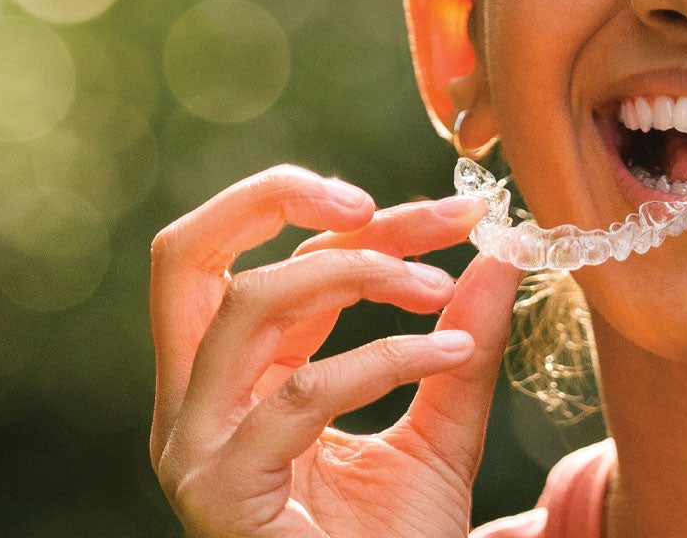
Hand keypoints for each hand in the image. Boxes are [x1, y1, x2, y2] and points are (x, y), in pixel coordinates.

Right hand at [150, 165, 521, 537]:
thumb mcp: (441, 435)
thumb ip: (462, 346)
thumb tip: (501, 250)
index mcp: (240, 378)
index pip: (281, 258)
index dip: (371, 218)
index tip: (465, 209)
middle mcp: (198, 403)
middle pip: (185, 255)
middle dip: (270, 196)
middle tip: (373, 197)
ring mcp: (196, 447)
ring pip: (244, 303)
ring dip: (352, 273)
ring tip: (438, 292)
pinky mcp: (219, 490)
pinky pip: (299, 392)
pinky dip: (383, 357)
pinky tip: (451, 356)